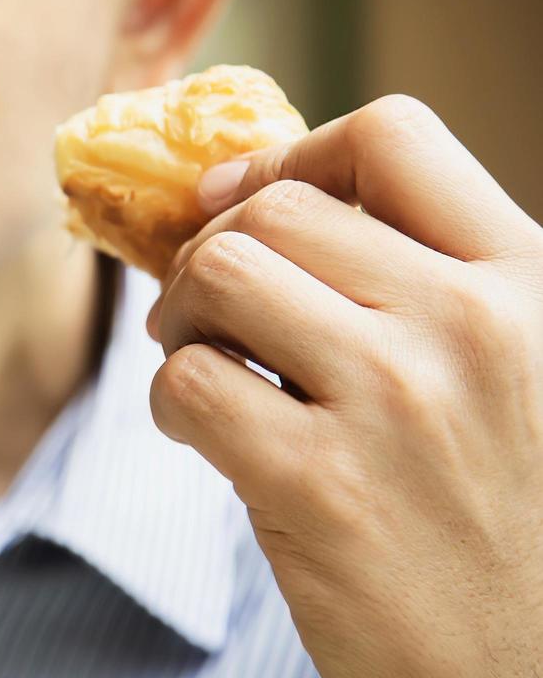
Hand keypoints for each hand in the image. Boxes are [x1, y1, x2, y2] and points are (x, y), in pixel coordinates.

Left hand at [145, 96, 542, 677]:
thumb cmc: (518, 541)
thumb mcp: (516, 385)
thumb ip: (424, 298)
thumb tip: (252, 211)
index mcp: (532, 285)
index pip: (392, 136)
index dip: (289, 156)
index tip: (241, 200)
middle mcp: (473, 326)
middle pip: (274, 210)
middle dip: (212, 251)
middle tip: (206, 315)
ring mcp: (396, 405)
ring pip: (219, 275)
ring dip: (181, 319)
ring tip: (201, 367)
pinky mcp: (319, 492)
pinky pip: (187, 385)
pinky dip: (171, 404)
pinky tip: (206, 439)